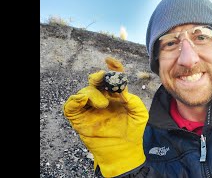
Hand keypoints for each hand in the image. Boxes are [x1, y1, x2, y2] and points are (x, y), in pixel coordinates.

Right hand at [63, 57, 148, 176]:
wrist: (123, 150)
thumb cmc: (133, 131)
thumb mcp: (140, 114)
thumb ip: (135, 100)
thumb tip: (123, 92)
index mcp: (115, 95)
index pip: (112, 78)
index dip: (112, 68)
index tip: (110, 61)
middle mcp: (101, 98)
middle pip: (96, 82)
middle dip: (98, 77)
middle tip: (102, 79)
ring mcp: (89, 108)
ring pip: (84, 92)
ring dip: (92, 93)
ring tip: (103, 104)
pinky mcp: (79, 118)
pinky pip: (71, 106)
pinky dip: (75, 100)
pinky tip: (83, 100)